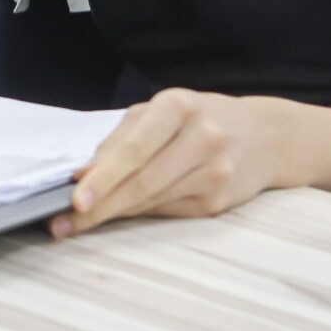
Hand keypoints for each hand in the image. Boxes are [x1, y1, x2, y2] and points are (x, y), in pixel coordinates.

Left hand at [52, 89, 286, 239]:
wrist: (265, 136)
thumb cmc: (198, 118)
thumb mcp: (159, 112)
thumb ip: (120, 139)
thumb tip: (82, 173)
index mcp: (178, 106)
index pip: (134, 149)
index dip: (103, 177)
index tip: (75, 199)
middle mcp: (201, 138)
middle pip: (142, 181)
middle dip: (100, 205)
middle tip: (65, 223)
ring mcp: (215, 172)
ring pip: (152, 201)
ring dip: (113, 214)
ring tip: (78, 223)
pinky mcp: (219, 201)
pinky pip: (168, 211)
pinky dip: (140, 213)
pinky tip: (120, 214)